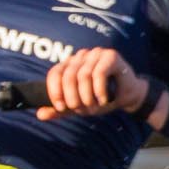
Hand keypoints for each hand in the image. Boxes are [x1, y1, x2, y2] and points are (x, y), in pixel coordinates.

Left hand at [39, 47, 155, 121]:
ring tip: (94, 107)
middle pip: (68, 76)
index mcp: (69, 64)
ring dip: (87, 96)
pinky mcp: (111, 56)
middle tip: (81, 110)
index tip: (61, 107)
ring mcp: (96, 54)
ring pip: (83, 76)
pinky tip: (103, 100)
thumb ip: (60, 110)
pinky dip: (99, 91)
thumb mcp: (78, 106)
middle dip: (73, 97)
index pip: (54, 74)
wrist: (128, 97)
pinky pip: (99, 73)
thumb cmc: (101, 99)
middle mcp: (80, 56)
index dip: (54, 91)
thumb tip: (39, 115)